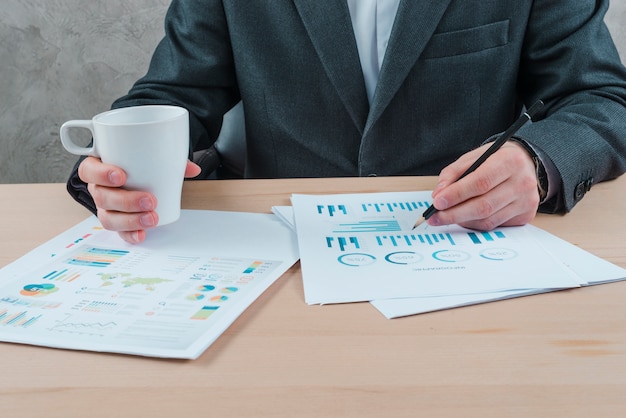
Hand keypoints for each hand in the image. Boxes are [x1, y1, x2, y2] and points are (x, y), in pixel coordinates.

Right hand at [78, 156, 201, 243]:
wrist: (137, 177)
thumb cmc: (137, 164)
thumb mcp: (150, 156)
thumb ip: (169, 159)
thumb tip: (193, 169)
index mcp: (99, 167)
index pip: (89, 170)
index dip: (102, 174)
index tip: (121, 176)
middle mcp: (99, 188)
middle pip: (102, 197)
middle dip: (126, 201)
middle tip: (149, 200)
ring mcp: (106, 207)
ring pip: (108, 217)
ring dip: (130, 220)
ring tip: (152, 218)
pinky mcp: (116, 221)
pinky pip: (118, 232)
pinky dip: (130, 234)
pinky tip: (141, 235)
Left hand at [427, 141, 539, 229]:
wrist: (526, 164)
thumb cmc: (496, 159)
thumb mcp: (474, 156)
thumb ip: (453, 173)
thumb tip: (439, 195)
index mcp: (510, 161)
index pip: (480, 182)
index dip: (456, 194)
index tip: (437, 202)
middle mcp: (522, 182)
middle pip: (483, 205)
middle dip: (454, 214)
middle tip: (435, 217)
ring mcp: (526, 201)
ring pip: (487, 219)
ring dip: (462, 221)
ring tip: (446, 217)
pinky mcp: (525, 215)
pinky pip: (493, 225)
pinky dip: (474, 224)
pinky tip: (464, 218)